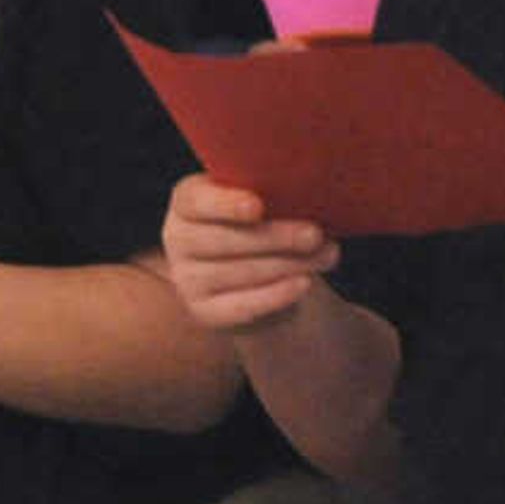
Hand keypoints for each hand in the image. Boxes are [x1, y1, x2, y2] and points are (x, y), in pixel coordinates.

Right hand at [160, 174, 339, 333]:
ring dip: (288, 264)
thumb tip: (309, 192)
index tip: (257, 206)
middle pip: (222, 239)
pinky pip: (240, 306)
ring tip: (327, 255)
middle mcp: (178, 239)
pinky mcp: (203, 311)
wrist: (261, 274)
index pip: (195, 200)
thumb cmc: (268, 222)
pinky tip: (303, 283)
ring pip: (237, 272)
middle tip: (314, 235)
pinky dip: (275, 295)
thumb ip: (274, 192)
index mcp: (188, 202)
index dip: (225, 204)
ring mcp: (186, 278)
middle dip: (274, 237)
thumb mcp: (266, 199)